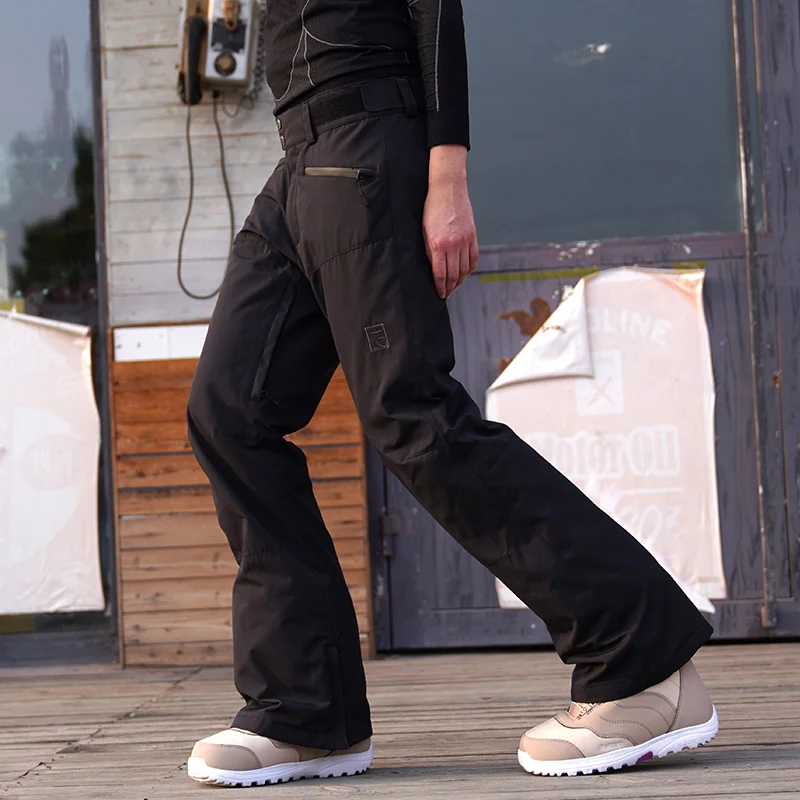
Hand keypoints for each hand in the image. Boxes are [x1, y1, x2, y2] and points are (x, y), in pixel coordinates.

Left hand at [423, 145, 479, 298]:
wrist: (447, 188)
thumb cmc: (432, 207)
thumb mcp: (424, 230)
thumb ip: (428, 250)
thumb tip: (433, 267)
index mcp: (437, 244)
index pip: (440, 274)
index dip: (441, 287)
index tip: (440, 294)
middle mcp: (453, 244)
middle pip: (454, 274)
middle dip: (450, 287)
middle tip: (447, 294)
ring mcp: (465, 240)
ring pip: (465, 269)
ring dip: (460, 280)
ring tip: (455, 286)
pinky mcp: (473, 235)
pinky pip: (474, 258)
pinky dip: (470, 269)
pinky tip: (465, 273)